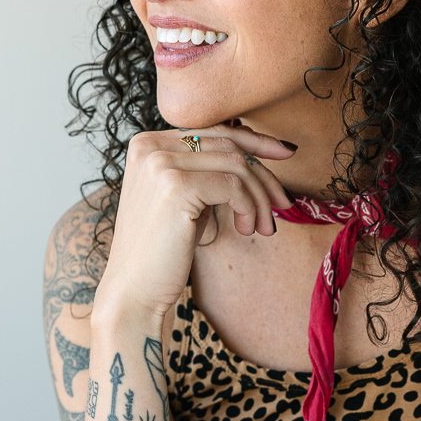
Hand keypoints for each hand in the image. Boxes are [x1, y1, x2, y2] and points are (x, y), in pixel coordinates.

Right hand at [96, 124, 294, 321]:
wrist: (135, 290)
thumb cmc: (163, 249)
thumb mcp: (186, 197)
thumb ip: (207, 170)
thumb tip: (252, 145)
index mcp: (148, 143)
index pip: (213, 130)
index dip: (254, 140)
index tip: (285, 154)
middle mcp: (150, 146)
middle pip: (228, 145)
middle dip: (263, 174)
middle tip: (283, 203)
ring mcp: (160, 164)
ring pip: (236, 165)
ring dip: (259, 197)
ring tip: (262, 226)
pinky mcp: (175, 186)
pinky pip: (233, 186)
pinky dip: (249, 206)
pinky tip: (245, 229)